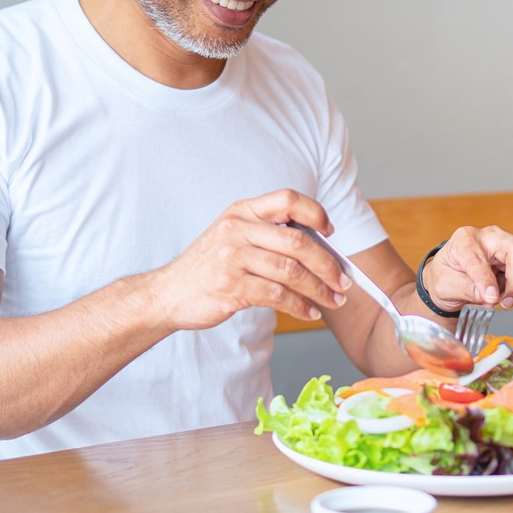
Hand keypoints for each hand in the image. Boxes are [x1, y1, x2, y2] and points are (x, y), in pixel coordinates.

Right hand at [151, 189, 350, 330]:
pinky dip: (300, 306)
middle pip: (298, 242)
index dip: (315, 213)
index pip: (287, 199)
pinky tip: (309, 313)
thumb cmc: (208, 267)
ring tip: (334, 301)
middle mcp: (237, 230)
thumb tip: (319, 249)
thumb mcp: (232, 237)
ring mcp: (233, 258)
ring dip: (320, 289)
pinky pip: (277, 296)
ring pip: (292, 272)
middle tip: (344, 280)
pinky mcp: (231, 287)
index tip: (331, 232)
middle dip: (328, 264)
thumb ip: (267, 235)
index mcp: (241, 212)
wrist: (168, 293)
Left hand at [421, 226, 512, 310]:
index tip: (492, 299)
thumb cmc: (445, 277)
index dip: (487, 281)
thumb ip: (467, 290)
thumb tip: (492, 297)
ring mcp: (506, 243)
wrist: (450, 277)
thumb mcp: (445, 287)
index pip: (479, 259)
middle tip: (505, 302)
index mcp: (464, 240)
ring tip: (506, 298)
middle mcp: (488, 236)